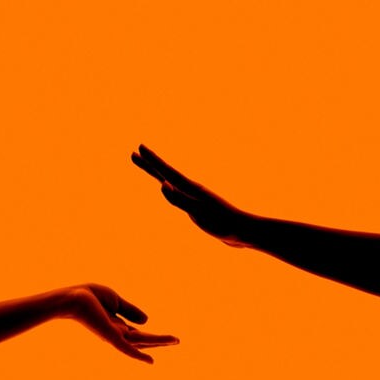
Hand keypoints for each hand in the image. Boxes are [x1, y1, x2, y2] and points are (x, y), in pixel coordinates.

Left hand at [61, 284, 178, 364]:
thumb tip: (148, 321)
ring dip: (159, 342)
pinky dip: (138, 356)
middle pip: (142, 341)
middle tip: (177, 340)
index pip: (138, 334)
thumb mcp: (115, 300)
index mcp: (117, 326)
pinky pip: (126, 349)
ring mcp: (114, 336)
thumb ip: (130, 310)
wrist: (72, 297)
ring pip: (141, 342)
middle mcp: (116, 334)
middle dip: (160, 341)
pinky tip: (151, 361)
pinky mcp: (111, 337)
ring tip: (176, 340)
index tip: (170, 338)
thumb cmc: (88, 296)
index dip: (153, 337)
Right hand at [132, 145, 252, 246]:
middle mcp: (193, 192)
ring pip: (173, 185)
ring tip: (149, 170)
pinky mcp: (200, 209)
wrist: (244, 232)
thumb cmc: (223, 224)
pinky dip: (171, 191)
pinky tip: (171, 191)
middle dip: (150, 165)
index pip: (168, 173)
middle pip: (167, 175)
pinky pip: (179, 196)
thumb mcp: (199, 213)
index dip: (153, 161)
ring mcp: (196, 200)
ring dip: (159, 176)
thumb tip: (162, 184)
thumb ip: (180, 200)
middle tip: (135, 153)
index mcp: (192, 190)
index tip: (139, 147)